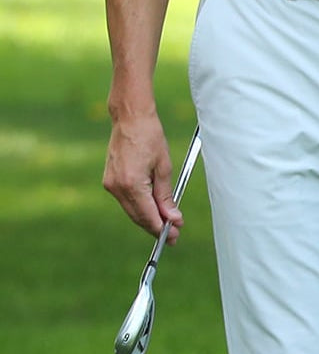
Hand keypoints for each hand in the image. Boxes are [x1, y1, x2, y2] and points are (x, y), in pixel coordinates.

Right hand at [103, 112, 183, 242]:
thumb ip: (166, 196)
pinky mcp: (109, 180)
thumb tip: (173, 219)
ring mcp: (111, 184)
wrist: (130, 117)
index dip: (162, 229)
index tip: (174, 236)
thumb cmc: (150, 137)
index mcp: (132, 183)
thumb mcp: (164, 168)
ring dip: (148, 219)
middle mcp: (118, 187)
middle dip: (156, 227)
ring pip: (132, 211)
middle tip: (173, 235)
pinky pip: (126, 201)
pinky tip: (153, 210)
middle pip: (139, 217)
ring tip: (166, 224)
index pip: (148, 215)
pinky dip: (140, 207)